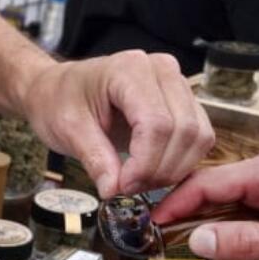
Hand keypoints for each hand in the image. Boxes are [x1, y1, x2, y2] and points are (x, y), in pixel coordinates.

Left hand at [19, 50, 214, 197]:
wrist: (59, 89)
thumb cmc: (60, 100)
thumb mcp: (67, 129)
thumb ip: (94, 158)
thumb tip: (114, 189)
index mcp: (130, 70)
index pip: (157, 123)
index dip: (145, 163)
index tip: (123, 186)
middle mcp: (162, 71)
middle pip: (184, 131)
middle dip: (159, 170)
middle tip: (128, 189)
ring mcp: (177, 84)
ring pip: (198, 136)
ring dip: (173, 169)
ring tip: (138, 182)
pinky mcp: (184, 102)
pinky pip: (199, 138)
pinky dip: (180, 163)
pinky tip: (152, 173)